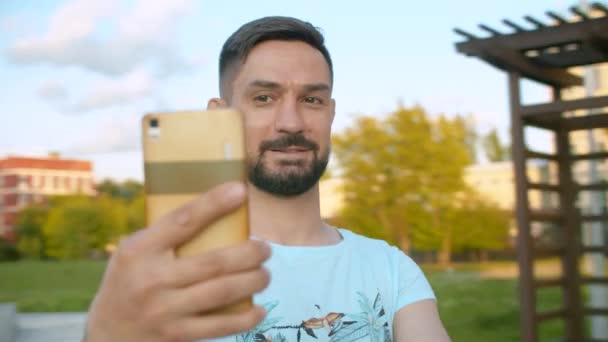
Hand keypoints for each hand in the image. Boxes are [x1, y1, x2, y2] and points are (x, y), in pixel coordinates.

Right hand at [85, 182, 270, 341]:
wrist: (107, 334)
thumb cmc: (129, 282)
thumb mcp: (134, 253)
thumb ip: (165, 236)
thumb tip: (216, 210)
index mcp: (139, 250)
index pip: (182, 221)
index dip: (213, 204)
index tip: (240, 191)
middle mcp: (151, 280)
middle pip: (214, 262)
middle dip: (250, 253)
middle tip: (265, 248)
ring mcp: (165, 310)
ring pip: (222, 292)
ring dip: (253, 281)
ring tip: (265, 274)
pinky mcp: (177, 335)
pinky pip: (220, 326)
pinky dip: (245, 318)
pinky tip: (259, 310)